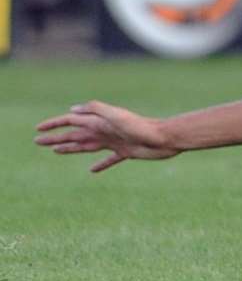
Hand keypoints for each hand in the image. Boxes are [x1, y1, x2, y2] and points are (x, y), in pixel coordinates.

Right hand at [34, 101, 176, 171]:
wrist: (165, 138)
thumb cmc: (141, 126)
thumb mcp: (117, 115)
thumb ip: (96, 110)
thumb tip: (72, 110)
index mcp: (100, 122)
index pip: (71, 122)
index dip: (54, 124)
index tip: (38, 129)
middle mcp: (104, 131)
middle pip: (74, 135)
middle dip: (55, 138)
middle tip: (37, 142)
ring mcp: (114, 142)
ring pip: (87, 146)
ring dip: (70, 148)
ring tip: (56, 151)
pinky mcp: (125, 152)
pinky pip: (108, 160)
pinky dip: (99, 165)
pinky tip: (92, 171)